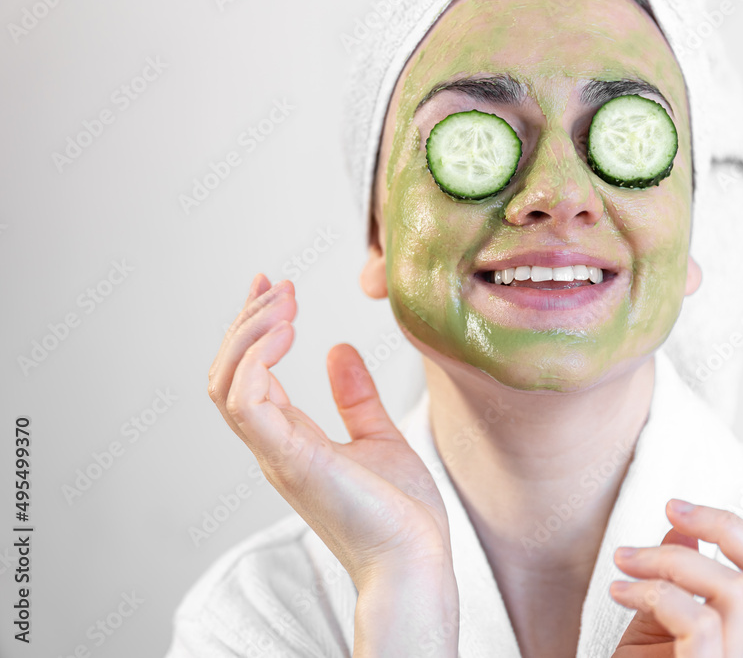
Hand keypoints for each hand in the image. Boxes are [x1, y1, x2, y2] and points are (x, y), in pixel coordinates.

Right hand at [207, 274, 454, 587]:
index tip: (273, 287)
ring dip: (249, 332)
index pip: (249, 375)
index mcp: (290, 439)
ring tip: (284, 302)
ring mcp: (276, 452)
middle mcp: (273, 445)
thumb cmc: (399, 513)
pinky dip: (254, 359)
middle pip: (228, 373)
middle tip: (278, 285)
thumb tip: (339, 351)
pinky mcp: (290, 459)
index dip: (254, 328)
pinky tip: (287, 330)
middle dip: (247, 321)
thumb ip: (354, 398)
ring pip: (226, 382)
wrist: (415, 560)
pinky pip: (245, 403)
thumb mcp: (378, 438)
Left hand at [609, 465, 742, 657]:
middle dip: (726, 524)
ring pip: (733, 589)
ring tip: (622, 559)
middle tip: (671, 507)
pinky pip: (697, 622)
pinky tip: (619, 590)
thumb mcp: (658, 615)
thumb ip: (680, 574)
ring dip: (668, 561)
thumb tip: (684, 529)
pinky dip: (654, 593)